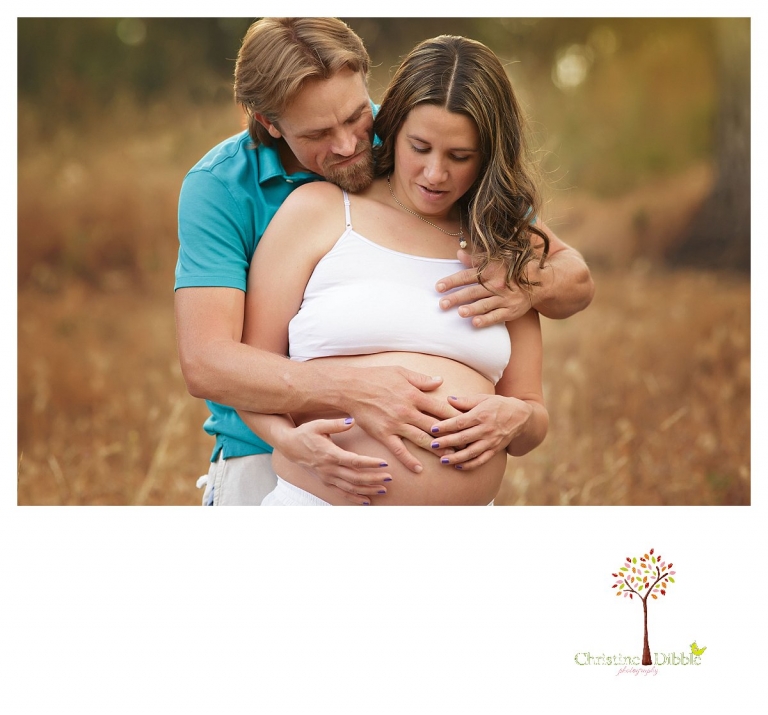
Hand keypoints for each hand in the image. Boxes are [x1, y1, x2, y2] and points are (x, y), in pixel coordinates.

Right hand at [275, 417, 393, 505]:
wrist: (290, 446)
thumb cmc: (306, 433)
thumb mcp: (318, 425)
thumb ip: (336, 424)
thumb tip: (352, 421)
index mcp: (330, 454)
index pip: (354, 461)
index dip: (370, 463)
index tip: (384, 463)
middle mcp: (329, 469)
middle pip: (355, 477)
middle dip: (374, 479)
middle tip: (390, 478)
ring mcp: (327, 477)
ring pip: (351, 487)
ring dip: (368, 490)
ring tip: (383, 490)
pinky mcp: (326, 481)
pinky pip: (341, 492)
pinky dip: (354, 498)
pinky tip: (367, 501)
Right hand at [339, 366, 461, 473]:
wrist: (351, 388)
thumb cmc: (376, 377)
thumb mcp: (401, 372)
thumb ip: (422, 380)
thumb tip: (440, 381)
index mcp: (414, 395)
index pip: (441, 408)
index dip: (456, 417)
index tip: (468, 423)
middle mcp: (407, 411)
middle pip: (435, 427)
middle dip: (452, 436)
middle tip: (466, 445)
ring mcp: (396, 424)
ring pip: (421, 439)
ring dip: (437, 449)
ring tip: (450, 458)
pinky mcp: (383, 434)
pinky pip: (398, 449)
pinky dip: (409, 460)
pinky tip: (418, 469)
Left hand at [427, 394, 532, 469]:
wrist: (521, 416)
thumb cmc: (498, 405)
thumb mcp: (483, 399)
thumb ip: (465, 401)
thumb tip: (448, 399)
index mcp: (481, 415)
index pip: (460, 422)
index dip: (446, 426)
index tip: (433, 428)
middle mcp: (486, 429)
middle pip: (463, 438)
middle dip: (447, 442)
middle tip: (432, 445)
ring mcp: (491, 441)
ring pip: (471, 452)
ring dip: (456, 458)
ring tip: (442, 461)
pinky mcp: (495, 450)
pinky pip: (482, 460)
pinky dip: (470, 465)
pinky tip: (459, 466)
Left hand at [436, 249, 544, 326]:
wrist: (538, 282)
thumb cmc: (511, 270)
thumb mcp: (496, 260)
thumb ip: (476, 259)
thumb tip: (458, 253)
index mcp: (490, 271)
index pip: (467, 276)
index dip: (452, 281)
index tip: (438, 287)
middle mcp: (496, 285)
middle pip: (472, 292)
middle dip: (456, 298)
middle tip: (442, 304)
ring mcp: (503, 299)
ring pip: (484, 304)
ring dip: (471, 309)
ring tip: (459, 312)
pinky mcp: (510, 311)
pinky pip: (496, 316)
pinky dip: (486, 320)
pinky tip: (475, 323)